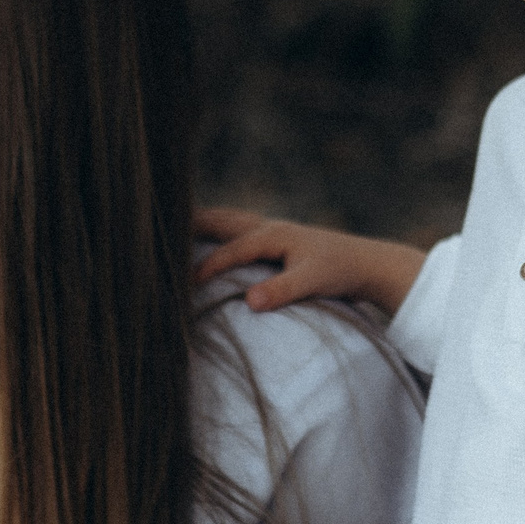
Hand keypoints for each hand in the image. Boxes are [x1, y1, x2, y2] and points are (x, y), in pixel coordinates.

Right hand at [194, 208, 426, 314]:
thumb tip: (249, 302)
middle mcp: (269, 227)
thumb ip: (281, 291)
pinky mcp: (277, 238)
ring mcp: (272, 230)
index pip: (231, 251)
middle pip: (222, 222)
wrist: (365, 262)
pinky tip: (213, 236)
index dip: (207, 266)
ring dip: (205, 223)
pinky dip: (220, 229)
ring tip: (177, 225)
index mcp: (272, 235)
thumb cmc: (339, 272)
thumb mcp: (311, 282)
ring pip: (230, 221)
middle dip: (193, 225)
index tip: (184, 284)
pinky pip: (239, 229)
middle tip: (159, 227)